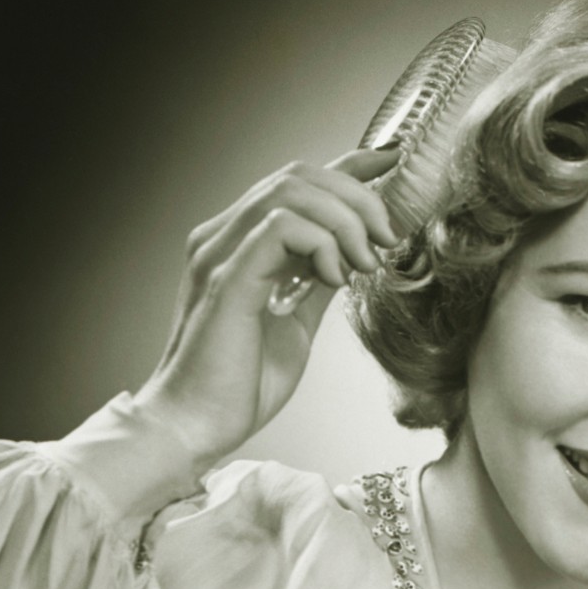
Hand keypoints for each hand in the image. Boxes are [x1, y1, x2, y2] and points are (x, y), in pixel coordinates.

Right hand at [130, 148, 400, 465]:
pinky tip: (333, 277)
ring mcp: (220, 254)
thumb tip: (352, 259)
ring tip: (365, 263)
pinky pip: (279, 228)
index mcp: (238, 244)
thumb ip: (315, 285)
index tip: (393, 161)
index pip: (296, 183)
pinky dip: (321, 244)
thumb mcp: (294, 325)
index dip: (349, 165)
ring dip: (344, 220)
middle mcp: (222, 237)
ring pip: (291, 192)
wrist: (194, 427)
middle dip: (357, 198)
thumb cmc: (236, 386)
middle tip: (387, 240)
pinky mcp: (226, 279)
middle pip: (299, 176)